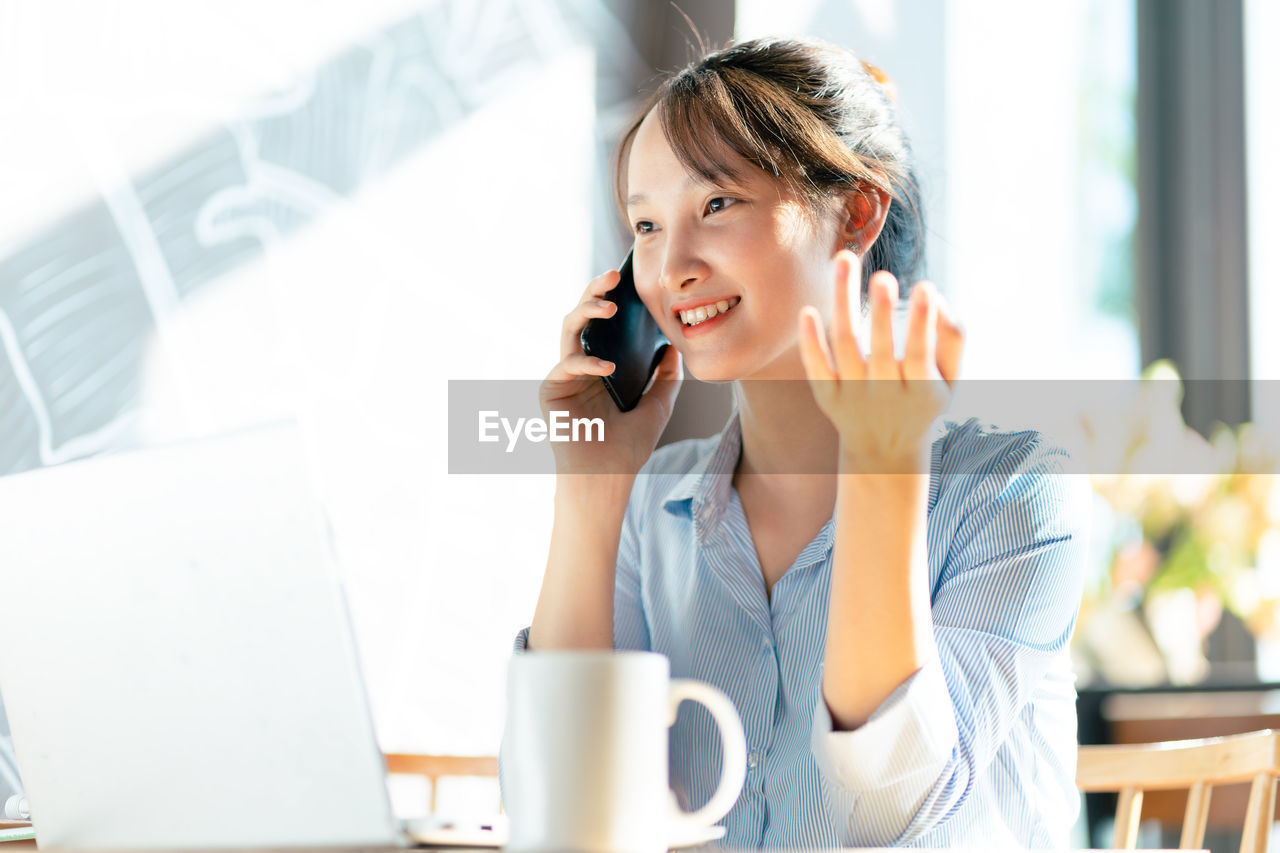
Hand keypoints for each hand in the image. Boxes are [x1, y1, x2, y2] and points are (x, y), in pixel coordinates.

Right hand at [541, 268, 682, 476]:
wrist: (608, 479)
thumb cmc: (628, 447)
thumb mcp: (658, 405)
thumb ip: (665, 376)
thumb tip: (674, 346)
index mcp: (600, 364)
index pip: (604, 322)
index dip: (613, 297)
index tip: (630, 279)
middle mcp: (579, 365)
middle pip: (582, 316)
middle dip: (594, 291)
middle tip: (612, 276)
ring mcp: (563, 375)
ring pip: (568, 329)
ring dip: (586, 311)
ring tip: (609, 305)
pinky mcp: (550, 391)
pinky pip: (565, 365)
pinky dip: (586, 362)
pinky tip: (607, 366)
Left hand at [797, 250, 963, 473]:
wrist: (884, 452)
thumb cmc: (922, 401)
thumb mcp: (949, 381)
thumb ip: (953, 339)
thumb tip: (937, 296)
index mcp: (921, 392)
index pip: (921, 356)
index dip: (924, 324)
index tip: (925, 286)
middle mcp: (885, 395)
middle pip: (880, 351)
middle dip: (883, 313)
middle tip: (883, 275)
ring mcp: (853, 397)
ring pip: (845, 346)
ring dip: (843, 302)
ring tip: (844, 259)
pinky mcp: (827, 397)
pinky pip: (816, 367)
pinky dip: (810, 341)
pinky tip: (807, 310)